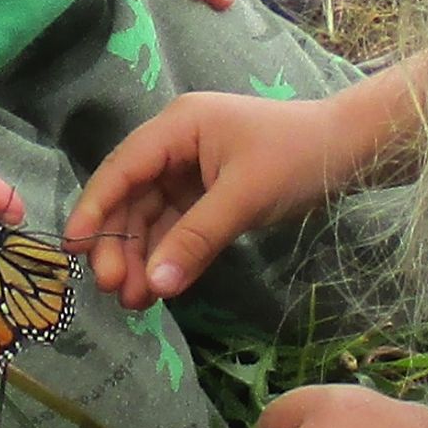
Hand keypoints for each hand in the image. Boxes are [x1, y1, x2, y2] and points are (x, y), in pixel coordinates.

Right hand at [63, 93, 350, 308]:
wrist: (353, 152)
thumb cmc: (297, 158)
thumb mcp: (243, 197)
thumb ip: (196, 240)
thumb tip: (156, 285)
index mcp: (177, 127)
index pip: (122, 169)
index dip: (95, 208)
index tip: (74, 247)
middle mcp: (175, 146)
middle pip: (131, 197)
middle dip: (119, 243)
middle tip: (112, 288)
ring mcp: (189, 171)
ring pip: (150, 218)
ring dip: (141, 257)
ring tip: (134, 300)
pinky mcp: (206, 195)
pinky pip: (176, 228)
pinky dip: (167, 256)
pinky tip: (159, 287)